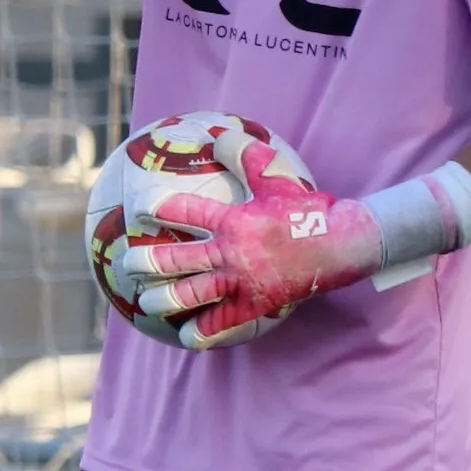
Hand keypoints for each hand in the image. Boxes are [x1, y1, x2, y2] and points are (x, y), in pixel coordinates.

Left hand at [110, 140, 386, 347]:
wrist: (342, 245)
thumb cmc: (308, 209)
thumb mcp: (275, 175)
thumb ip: (244, 153)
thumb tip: (217, 133)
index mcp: (232, 220)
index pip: (185, 211)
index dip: (159, 208)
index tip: (139, 209)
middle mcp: (230, 252)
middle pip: (175, 260)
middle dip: (145, 263)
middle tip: (127, 263)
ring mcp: (240, 282)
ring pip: (191, 295)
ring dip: (164, 301)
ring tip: (147, 303)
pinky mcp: (255, 304)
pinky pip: (223, 323)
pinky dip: (203, 332)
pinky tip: (187, 338)